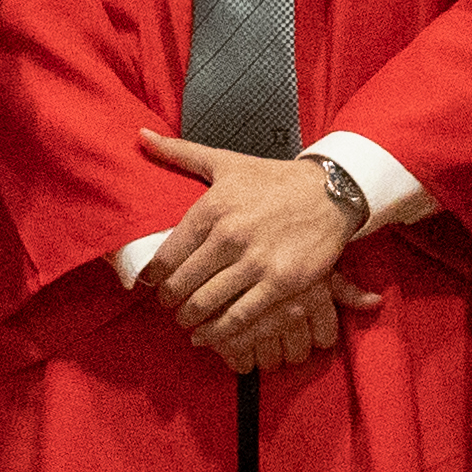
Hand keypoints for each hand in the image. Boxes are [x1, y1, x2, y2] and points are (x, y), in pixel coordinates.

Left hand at [140, 128, 361, 359]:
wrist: (330, 192)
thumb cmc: (272, 179)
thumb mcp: (226, 162)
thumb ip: (180, 153)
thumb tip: (141, 136)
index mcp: (212, 207)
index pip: (166, 256)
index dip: (153, 278)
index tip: (151, 285)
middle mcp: (230, 235)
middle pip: (181, 285)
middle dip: (169, 302)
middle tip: (169, 306)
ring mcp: (256, 261)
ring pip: (206, 304)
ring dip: (190, 319)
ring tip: (187, 320)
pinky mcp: (281, 283)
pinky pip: (239, 317)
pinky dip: (218, 333)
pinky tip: (208, 335)